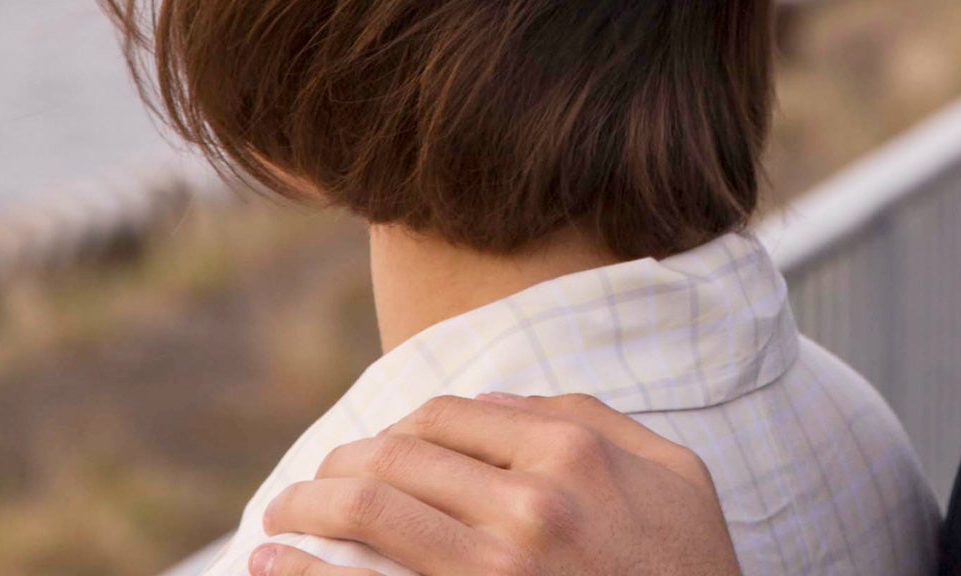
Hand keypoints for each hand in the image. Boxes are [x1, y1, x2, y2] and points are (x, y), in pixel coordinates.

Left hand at [248, 392, 742, 575]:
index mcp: (574, 451)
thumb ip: (598, 422)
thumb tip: (515, 402)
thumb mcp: (674, 475)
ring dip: (304, 512)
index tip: (371, 455)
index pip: (447, 417)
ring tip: (278, 522)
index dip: (396, 431)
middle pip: (396, 460)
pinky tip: (271, 569)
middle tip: (307, 489)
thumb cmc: (689, 573)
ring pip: (368, 515)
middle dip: (337, 469)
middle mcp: (529, 506)